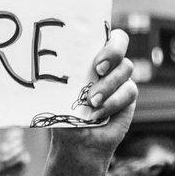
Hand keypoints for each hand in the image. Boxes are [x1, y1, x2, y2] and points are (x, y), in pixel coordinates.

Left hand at [48, 29, 136, 160]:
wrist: (77, 143)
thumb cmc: (63, 114)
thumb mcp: (58, 92)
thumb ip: (61, 75)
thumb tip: (45, 61)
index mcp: (87, 55)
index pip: (101, 32)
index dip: (103, 37)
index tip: (93, 56)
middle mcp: (106, 62)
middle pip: (120, 41)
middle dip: (112, 53)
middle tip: (98, 70)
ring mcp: (119, 77)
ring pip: (125, 68)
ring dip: (108, 86)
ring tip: (90, 102)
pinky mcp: (128, 95)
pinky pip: (129, 90)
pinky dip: (113, 102)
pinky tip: (97, 113)